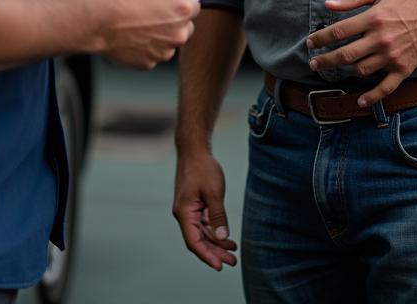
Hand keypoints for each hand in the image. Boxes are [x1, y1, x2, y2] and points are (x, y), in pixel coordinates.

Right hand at [102, 0, 200, 69]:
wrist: (99, 22)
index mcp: (182, 10)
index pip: (195, 6)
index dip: (181, 1)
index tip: (169, 0)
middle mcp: (178, 33)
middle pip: (185, 26)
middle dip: (173, 20)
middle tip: (153, 11)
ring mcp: (164, 50)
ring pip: (170, 42)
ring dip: (162, 35)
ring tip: (141, 23)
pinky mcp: (150, 63)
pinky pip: (154, 54)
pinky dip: (147, 47)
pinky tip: (134, 35)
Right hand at [173, 149, 236, 269]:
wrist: (194, 149)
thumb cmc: (203, 168)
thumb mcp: (213, 192)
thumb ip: (218, 216)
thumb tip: (222, 238)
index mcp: (183, 213)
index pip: (194, 242)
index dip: (207, 256)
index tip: (220, 266)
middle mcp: (183, 214)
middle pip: (199, 240)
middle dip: (215, 252)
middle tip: (233, 261)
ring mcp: (188, 210)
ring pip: (202, 233)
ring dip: (216, 243)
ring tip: (233, 251)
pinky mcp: (194, 205)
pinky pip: (204, 224)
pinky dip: (215, 231)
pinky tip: (227, 237)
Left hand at [305, 0, 416, 106]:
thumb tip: (328, 4)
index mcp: (374, 18)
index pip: (339, 31)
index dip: (321, 38)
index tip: (310, 42)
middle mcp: (381, 39)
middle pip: (345, 54)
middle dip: (325, 60)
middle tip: (313, 62)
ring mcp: (393, 56)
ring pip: (361, 70)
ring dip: (344, 72)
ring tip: (333, 70)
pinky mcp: (404, 68)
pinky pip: (385, 87)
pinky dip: (372, 97)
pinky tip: (360, 101)